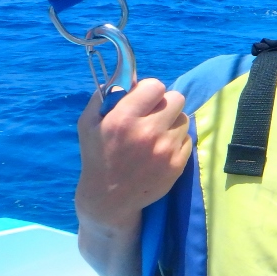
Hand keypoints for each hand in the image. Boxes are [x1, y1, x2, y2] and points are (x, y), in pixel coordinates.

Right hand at [75, 78, 191, 229]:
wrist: (109, 198)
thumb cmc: (98, 156)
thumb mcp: (88, 124)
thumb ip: (104, 96)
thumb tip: (126, 78)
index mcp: (123, 119)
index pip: (156, 86)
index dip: (150, 90)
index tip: (144, 99)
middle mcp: (147, 132)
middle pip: (177, 98)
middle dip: (165, 104)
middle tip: (153, 115)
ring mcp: (165, 149)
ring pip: (184, 118)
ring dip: (172, 123)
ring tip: (156, 134)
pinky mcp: (178, 164)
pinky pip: (188, 138)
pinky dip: (177, 141)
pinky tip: (161, 149)